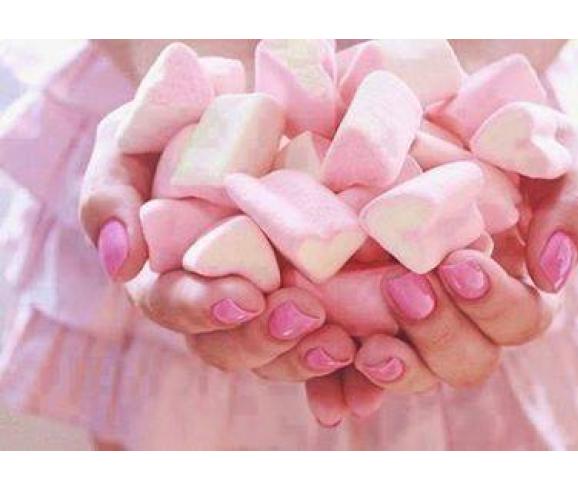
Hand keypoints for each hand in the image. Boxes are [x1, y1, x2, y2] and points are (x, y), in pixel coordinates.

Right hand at [79, 107, 355, 383]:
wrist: (232, 109)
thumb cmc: (170, 127)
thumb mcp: (127, 145)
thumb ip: (109, 196)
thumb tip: (119, 261)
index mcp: (169, 271)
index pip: (177, 304)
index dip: (206, 308)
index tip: (245, 296)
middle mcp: (218, 295)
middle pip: (232, 343)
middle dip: (266, 339)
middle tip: (306, 318)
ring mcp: (267, 296)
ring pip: (280, 350)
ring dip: (309, 356)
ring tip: (345, 344)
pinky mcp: (312, 288)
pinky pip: (327, 335)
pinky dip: (344, 361)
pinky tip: (367, 367)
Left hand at [305, 164, 577, 423]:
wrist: (426, 122)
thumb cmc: (493, 142)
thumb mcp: (544, 158)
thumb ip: (567, 207)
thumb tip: (552, 270)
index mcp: (510, 287)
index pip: (517, 320)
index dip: (492, 303)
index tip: (458, 266)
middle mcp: (463, 316)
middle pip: (466, 359)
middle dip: (438, 331)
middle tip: (403, 287)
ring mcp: (412, 324)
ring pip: (415, 372)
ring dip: (395, 367)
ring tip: (365, 344)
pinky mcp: (362, 322)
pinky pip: (357, 367)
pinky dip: (345, 383)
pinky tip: (334, 388)